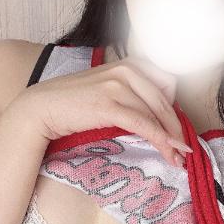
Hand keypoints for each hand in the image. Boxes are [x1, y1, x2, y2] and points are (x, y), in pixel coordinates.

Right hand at [14, 53, 192, 166]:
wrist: (40, 108)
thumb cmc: (72, 103)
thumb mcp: (106, 90)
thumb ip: (130, 95)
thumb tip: (154, 116)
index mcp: (127, 64)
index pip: (166, 84)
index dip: (174, 109)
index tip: (175, 130)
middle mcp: (126, 70)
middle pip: (165, 101)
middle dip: (177, 128)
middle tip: (183, 150)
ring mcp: (117, 85)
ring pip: (156, 114)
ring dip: (170, 139)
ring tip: (176, 158)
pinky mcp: (108, 104)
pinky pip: (142, 124)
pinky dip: (159, 139)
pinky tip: (168, 151)